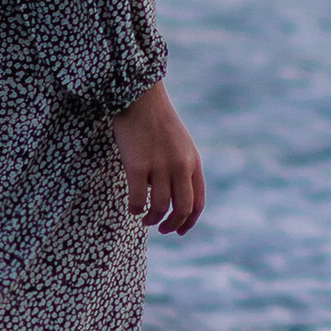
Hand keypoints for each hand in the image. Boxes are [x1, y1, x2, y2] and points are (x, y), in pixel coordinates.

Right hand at [113, 81, 204, 233]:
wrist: (141, 99)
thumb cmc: (159, 122)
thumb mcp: (181, 145)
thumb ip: (183, 168)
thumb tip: (176, 197)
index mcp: (193, 162)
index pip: (198, 201)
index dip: (190, 221)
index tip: (180, 231)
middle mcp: (180, 167)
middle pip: (182, 208)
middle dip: (173, 225)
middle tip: (162, 230)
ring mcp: (159, 167)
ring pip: (160, 207)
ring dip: (152, 219)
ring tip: (145, 219)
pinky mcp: (137, 166)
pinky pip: (138, 199)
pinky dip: (135, 209)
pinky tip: (132, 208)